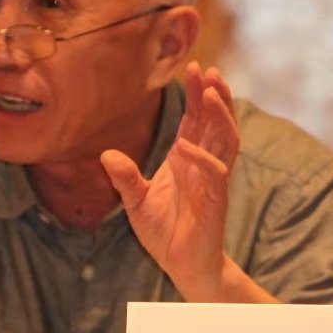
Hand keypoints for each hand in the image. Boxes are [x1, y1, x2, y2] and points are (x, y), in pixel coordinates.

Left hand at [101, 62, 240, 299]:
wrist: (181, 266)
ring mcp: (212, 181)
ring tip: (211, 91)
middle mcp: (203, 164)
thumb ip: (124, 178)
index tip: (193, 66)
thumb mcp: (136, 202)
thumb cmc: (165, 232)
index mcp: (186, 159)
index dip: (195, 94)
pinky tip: (186, 145)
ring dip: (220, 115)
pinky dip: (202, 157)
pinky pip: (215, 173)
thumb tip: (106, 154)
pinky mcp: (215, 201)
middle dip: (213, 95)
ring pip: (226, 140)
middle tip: (207, 69)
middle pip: (215, 122)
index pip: (195, 120)